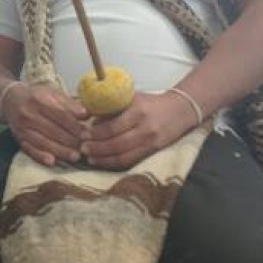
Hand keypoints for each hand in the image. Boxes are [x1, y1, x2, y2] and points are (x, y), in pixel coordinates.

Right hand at [2, 83, 88, 166]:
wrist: (11, 99)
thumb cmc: (37, 96)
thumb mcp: (53, 93)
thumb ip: (69, 104)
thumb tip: (86, 114)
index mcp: (40, 100)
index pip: (61, 115)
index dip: (75, 126)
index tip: (87, 135)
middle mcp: (29, 114)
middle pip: (53, 130)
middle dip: (71, 141)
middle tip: (85, 149)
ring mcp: (22, 127)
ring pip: (43, 142)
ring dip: (60, 151)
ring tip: (75, 157)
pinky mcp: (18, 138)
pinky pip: (30, 149)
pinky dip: (40, 156)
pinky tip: (52, 162)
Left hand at [81, 91, 197, 169]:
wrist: (180, 110)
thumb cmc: (150, 103)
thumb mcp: (131, 98)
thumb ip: (111, 107)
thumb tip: (89, 117)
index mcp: (138, 111)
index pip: (113, 126)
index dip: (96, 134)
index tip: (83, 135)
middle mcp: (145, 128)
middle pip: (117, 144)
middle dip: (96, 148)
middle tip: (82, 148)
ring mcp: (151, 142)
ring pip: (123, 156)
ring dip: (103, 159)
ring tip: (89, 158)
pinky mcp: (153, 152)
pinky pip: (131, 161)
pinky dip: (115, 163)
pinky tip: (103, 162)